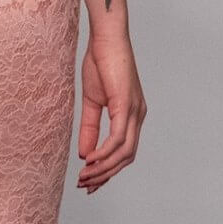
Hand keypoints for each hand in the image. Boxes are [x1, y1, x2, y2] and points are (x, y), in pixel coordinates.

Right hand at [77, 26, 145, 191]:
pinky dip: (105, 152)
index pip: (125, 152)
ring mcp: (134, 111)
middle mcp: (138, 116)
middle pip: (127, 158)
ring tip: (85, 176)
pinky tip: (90, 160)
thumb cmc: (100, 63)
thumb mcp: (91, 101)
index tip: (90, 182)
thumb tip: (85, 154)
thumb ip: (90, 128)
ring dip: (104, 168)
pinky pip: (118, 138)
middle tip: (85, 186)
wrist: (105, 38)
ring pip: (124, 152)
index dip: (108, 170)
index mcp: (131, 116)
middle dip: (106, 175)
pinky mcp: (125, 105)